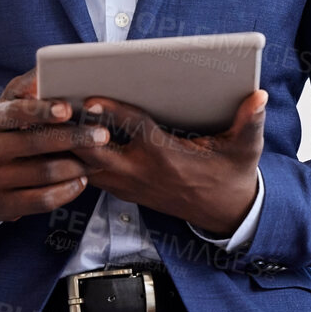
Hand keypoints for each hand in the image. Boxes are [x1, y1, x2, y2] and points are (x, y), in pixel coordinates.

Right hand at [0, 69, 110, 222]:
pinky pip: (43, 200)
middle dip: (74, 138)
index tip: (68, 108)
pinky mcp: (3, 206)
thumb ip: (28, 87)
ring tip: (99, 158)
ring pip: (45, 173)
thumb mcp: (8, 107)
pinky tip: (81, 180)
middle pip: (36, 143)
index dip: (42, 111)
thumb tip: (46, 69)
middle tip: (103, 134)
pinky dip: (68, 190)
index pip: (16, 113)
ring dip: (78, 165)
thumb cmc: (4, 133)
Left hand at [70, 90, 266, 237]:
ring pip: (88, 168)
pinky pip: (93, 177)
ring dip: (71, 147)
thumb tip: (259, 97)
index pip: (134, 129)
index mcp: (167, 156)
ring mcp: (131, 185)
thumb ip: (249, 122)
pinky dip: (77, 161)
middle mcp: (143, 172)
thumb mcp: (246, 149)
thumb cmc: (232, 176)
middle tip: (56, 106)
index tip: (91, 98)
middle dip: (75, 132)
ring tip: (51, 120)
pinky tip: (65, 141)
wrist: (226, 214)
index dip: (112, 112)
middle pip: (96, 152)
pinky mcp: (127, 191)